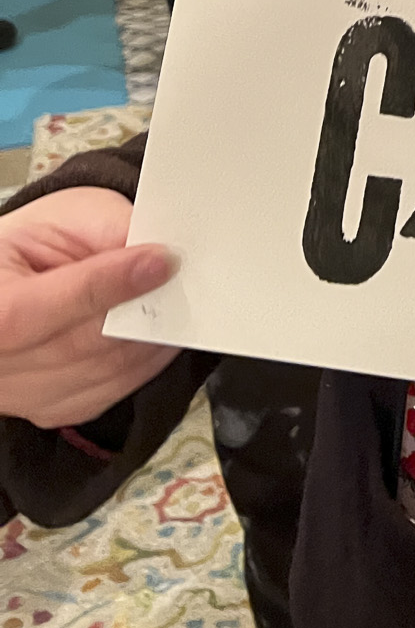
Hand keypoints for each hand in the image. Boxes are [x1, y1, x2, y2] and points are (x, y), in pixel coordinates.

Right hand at [0, 189, 177, 429]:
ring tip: (173, 301)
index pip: (59, 301)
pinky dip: (144, 361)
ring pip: (108, 372)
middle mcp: (2, 363)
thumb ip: (105, 228)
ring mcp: (25, 394)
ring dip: (152, 337)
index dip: (114, 282)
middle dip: (145, 309)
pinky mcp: (53, 410)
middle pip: (89, 342)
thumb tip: (157, 248)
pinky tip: (155, 333)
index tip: (162, 262)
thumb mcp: (59, 217)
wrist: (0, 286)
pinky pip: (112, 391)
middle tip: (183, 279)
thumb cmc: (24, 249)